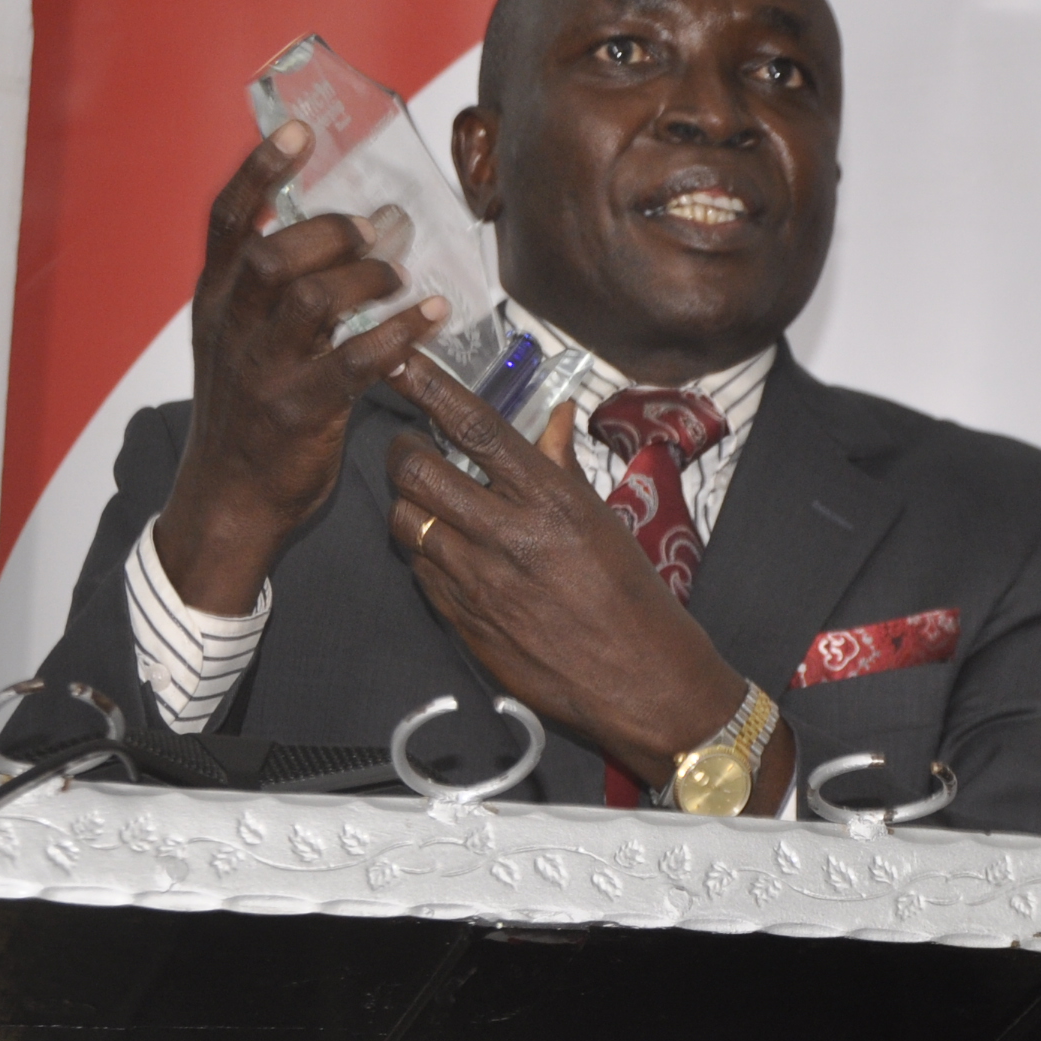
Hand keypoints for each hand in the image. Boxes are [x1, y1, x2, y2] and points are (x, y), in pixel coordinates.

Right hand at [152, 122, 454, 614]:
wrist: (229, 502)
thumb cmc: (247, 418)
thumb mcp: (235, 345)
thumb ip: (267, 293)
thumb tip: (336, 236)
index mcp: (214, 304)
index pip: (228, 223)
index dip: (260, 172)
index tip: (299, 133)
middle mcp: (231, 329)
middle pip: (274, 254)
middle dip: (331, 231)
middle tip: (376, 231)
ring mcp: (262, 372)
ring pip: (311, 299)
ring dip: (366, 279)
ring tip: (399, 277)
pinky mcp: (299, 412)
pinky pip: (355, 361)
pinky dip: (400, 332)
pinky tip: (433, 315)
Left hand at [382, 357, 781, 803]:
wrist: (641, 680)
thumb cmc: (633, 596)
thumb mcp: (603, 519)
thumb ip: (561, 466)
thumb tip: (554, 415)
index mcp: (550, 499)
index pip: (473, 426)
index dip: (427, 387)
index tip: (399, 360)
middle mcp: (507, 534)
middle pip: (417, 471)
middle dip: (402, 449)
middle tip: (410, 447)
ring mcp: (478, 581)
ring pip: (405, 520)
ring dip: (407, 502)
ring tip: (425, 501)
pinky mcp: (463, 621)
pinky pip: (419, 571)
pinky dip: (422, 551)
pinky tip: (443, 550)